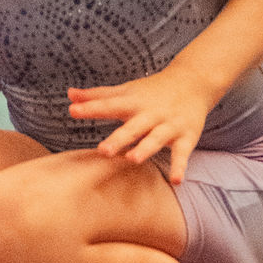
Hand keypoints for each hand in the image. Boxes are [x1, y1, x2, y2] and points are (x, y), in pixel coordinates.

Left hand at [66, 65, 211, 184]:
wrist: (194, 82)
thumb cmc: (152, 91)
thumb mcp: (126, 91)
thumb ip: (98, 95)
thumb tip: (69, 94)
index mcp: (133, 103)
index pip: (109, 105)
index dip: (91, 108)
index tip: (73, 110)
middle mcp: (150, 114)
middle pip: (133, 127)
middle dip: (119, 139)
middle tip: (103, 150)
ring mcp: (169, 126)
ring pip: (156, 139)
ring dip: (145, 149)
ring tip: (132, 160)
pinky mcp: (186, 137)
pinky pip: (182, 153)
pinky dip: (180, 167)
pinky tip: (175, 181)